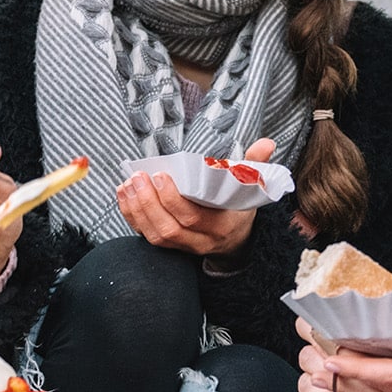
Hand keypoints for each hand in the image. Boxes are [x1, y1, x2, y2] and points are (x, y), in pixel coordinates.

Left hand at [117, 137, 275, 255]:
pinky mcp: (170, 247)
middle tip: (137, 177)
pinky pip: (147, 237)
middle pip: (169, 229)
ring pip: (155, 236)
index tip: (160, 175)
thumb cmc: (238, 210)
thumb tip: (267, 143)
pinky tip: (124, 196)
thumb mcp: (250, 189)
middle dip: (149, 203)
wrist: (236, 241)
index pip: (193, 218)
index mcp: (221, 227)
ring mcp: (184, 248)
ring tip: (128, 185)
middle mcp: (201, 242)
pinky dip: (132, 217)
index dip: (173, 199)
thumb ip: (255, 165)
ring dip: (136, 210)